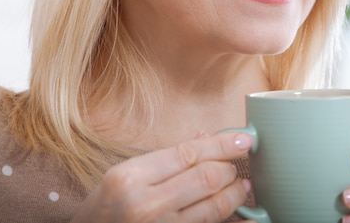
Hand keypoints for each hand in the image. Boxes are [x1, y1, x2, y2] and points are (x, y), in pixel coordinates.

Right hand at [71, 132, 252, 222]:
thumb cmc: (105, 207)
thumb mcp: (126, 173)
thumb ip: (170, 156)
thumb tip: (208, 137)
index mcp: (131, 177)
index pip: (190, 153)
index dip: (223, 144)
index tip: (244, 138)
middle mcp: (145, 204)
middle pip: (207, 178)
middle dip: (229, 167)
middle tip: (235, 163)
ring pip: (214, 205)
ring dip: (234, 191)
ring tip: (240, 183)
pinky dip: (224, 211)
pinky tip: (230, 202)